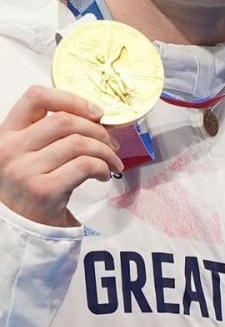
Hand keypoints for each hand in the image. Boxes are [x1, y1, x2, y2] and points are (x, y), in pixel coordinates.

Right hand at [0, 86, 122, 226]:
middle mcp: (10, 150)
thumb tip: (96, 116)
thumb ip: (51, 133)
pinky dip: (103, 167)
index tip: (96, 112)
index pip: (35, 97)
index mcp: (6, 135)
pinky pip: (86, 166)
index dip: (71, 99)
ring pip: (80, 143)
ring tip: (111, 162)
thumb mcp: (31, 153)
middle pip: (65, 121)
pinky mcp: (44, 190)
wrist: (24, 228)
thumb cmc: (33, 186)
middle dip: (98, 130)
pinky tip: (104, 175)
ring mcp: (24, 171)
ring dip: (106, 151)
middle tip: (111, 143)